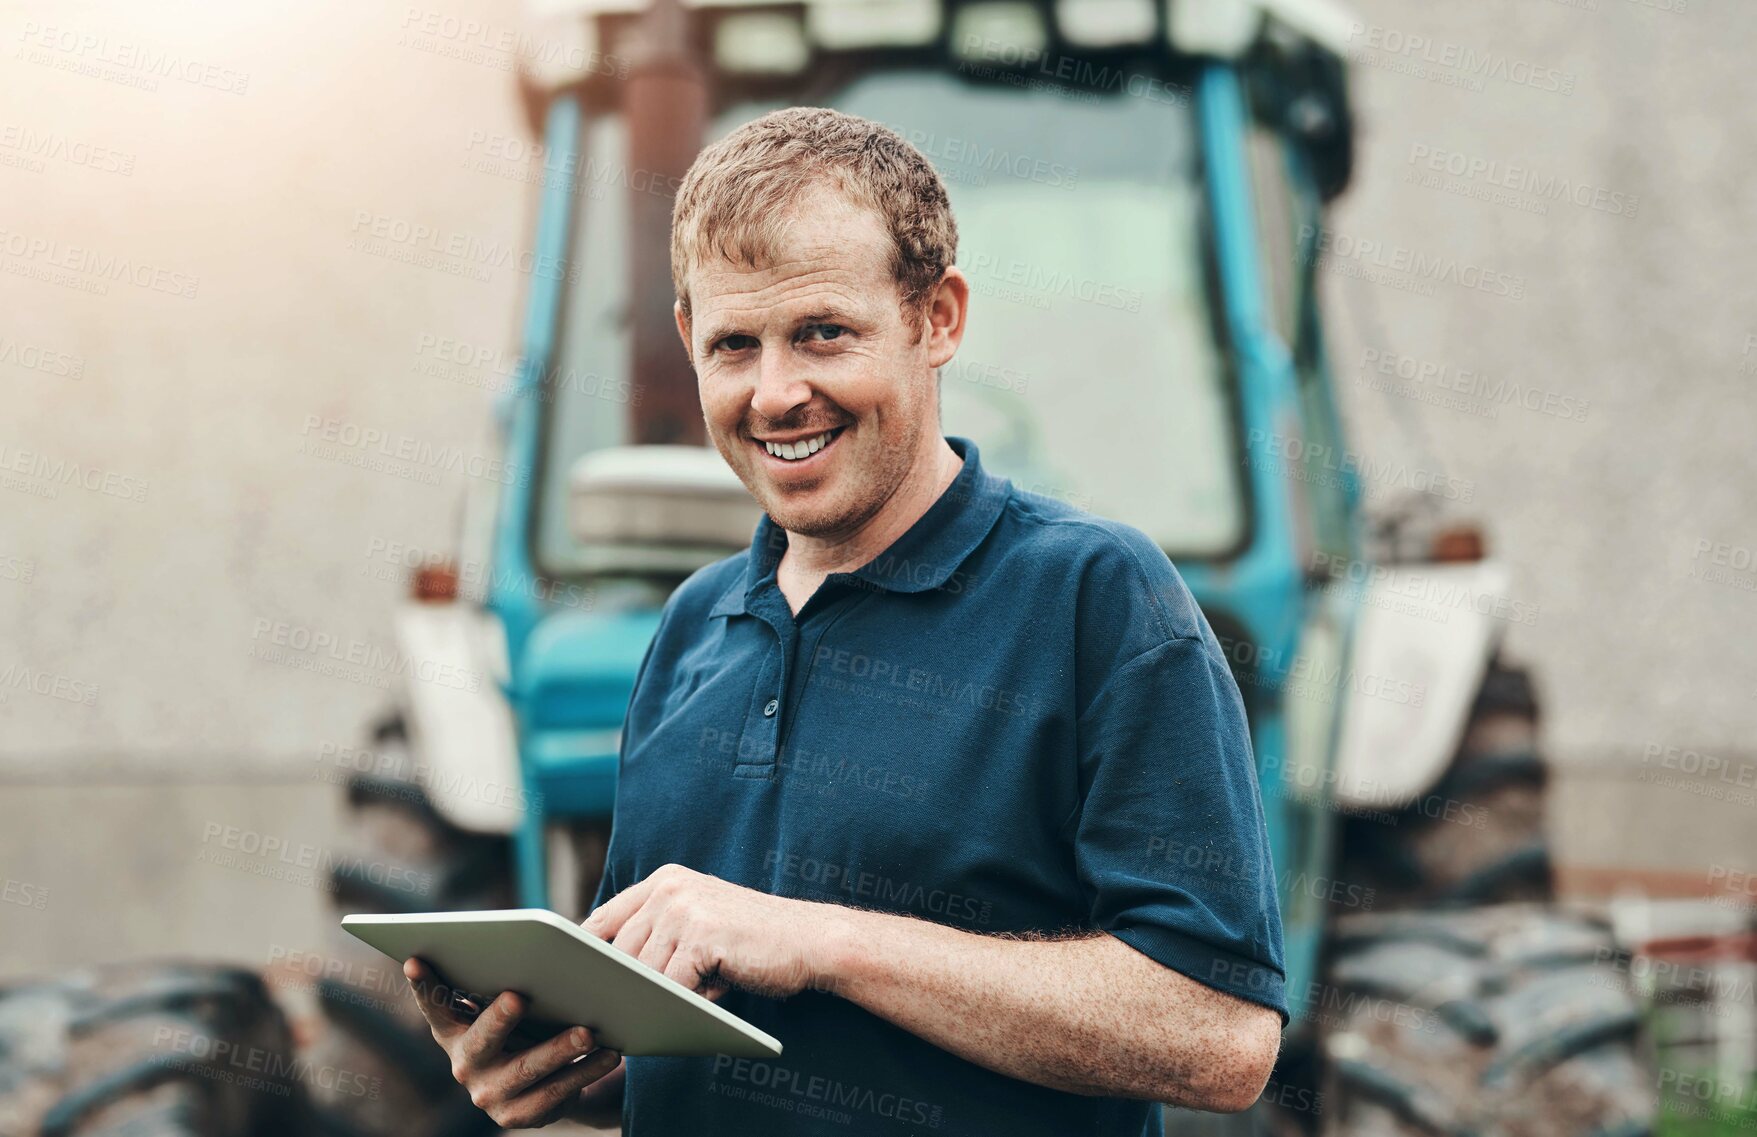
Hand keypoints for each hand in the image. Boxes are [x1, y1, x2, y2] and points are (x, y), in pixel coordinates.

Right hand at [404, 957, 622, 1128]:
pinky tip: (609, 1053)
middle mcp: (464, 1064)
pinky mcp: (518, 1115)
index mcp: (454, 1030)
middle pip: (481, 1040)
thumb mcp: (508, 1008)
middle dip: (498, 1019)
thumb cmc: (524, 1027)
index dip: (424, 985)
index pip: (435, 1005)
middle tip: (518, 997)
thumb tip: (537, 954)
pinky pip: (556, 1092)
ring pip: (526, 1069)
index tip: (415, 960)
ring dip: (559, 1049)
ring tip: (588, 1032)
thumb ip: (505, 986)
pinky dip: (585, 1071)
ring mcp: (489, 1093)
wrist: (544, 1083)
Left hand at [581, 863, 840, 999]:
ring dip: (659, 996)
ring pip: (643, 973)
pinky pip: (671, 986)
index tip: (579, 983)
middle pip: (619, 953)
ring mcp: (684, 910)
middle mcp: (669, 888)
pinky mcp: (701, 937)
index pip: (604, 919)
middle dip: (625, 985)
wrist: (810, 941)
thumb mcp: (700, 924)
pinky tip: (705, 998)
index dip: (587, 955)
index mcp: (665, 881)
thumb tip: (606, 977)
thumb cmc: (753, 943)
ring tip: (683, 998)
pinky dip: (684, 1002)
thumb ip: (659, 935)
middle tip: (631, 1009)